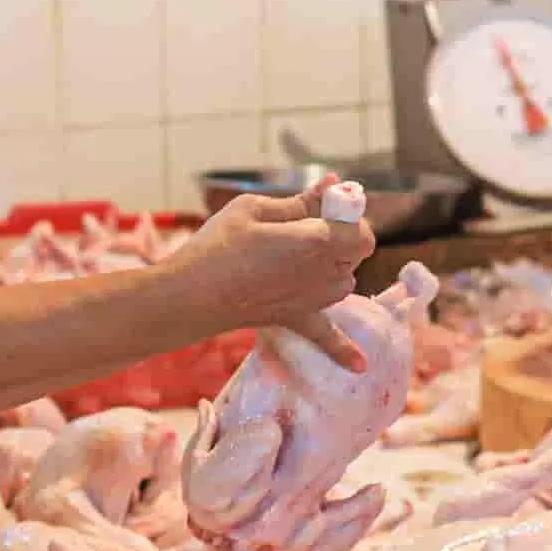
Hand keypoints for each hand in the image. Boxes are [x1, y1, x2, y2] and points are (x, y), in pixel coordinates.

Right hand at [175, 185, 373, 362]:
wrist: (191, 295)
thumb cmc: (218, 245)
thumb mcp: (254, 209)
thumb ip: (300, 201)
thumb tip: (333, 184)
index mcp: (318, 241)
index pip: (360, 229)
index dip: (348, 215)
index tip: (324, 207)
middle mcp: (324, 274)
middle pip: (355, 254)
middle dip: (339, 237)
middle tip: (302, 227)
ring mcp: (312, 300)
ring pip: (343, 281)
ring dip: (333, 267)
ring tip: (296, 256)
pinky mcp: (295, 318)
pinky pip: (327, 337)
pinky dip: (343, 349)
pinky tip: (360, 366)